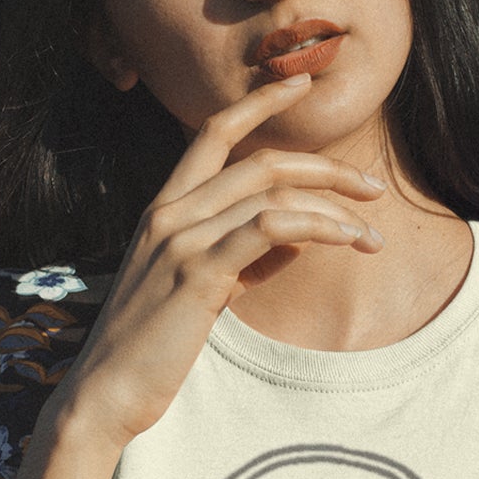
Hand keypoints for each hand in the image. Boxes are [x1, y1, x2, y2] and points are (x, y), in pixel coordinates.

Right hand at [53, 76, 385, 449]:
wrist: (105, 394)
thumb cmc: (151, 350)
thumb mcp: (199, 290)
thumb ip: (242, 257)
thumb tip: (300, 236)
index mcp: (164, 210)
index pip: (213, 134)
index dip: (260, 102)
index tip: (302, 83)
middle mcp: (169, 214)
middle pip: (260, 160)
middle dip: (325, 167)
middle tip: (372, 188)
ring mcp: (180, 240)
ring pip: (271, 192)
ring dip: (334, 206)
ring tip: (372, 235)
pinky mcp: (198, 273)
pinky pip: (269, 229)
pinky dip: (317, 227)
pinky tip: (345, 240)